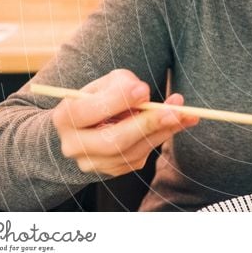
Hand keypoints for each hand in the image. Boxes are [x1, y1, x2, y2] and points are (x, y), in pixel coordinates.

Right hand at [51, 69, 199, 176]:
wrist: (89, 125)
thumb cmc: (100, 97)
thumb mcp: (107, 83)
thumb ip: (123, 86)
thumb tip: (144, 96)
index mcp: (65, 117)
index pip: (87, 111)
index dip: (116, 101)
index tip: (144, 89)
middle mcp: (75, 146)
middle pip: (113, 141)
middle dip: (148, 124)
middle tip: (176, 110)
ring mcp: (94, 163)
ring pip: (132, 151)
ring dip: (163, 131)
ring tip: (186, 113)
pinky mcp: (114, 169)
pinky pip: (142, 155)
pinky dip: (163, 136)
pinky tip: (179, 122)